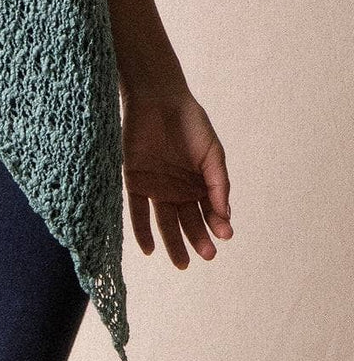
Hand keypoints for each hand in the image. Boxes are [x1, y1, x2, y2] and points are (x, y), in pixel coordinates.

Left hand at [121, 86, 232, 266]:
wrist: (157, 97)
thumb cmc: (190, 122)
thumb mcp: (212, 152)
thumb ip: (218, 182)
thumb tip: (225, 216)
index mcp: (199, 184)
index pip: (209, 213)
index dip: (217, 225)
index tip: (224, 233)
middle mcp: (178, 190)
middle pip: (188, 222)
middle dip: (198, 240)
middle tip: (206, 255)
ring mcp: (156, 187)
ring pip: (165, 221)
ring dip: (173, 242)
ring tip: (181, 262)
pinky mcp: (135, 180)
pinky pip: (138, 210)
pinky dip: (142, 230)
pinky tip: (149, 249)